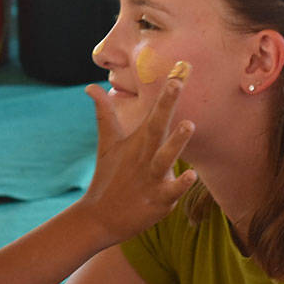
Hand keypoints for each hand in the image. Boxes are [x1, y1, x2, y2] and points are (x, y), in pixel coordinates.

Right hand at [79, 67, 196, 243]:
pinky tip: (192, 176)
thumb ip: (105, 113)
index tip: (181, 66)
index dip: (168, 90)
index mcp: (138, 140)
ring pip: (164, 158)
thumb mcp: (107, 143)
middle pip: (156, 127)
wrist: (99, 217)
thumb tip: (91, 87)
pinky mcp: (158, 201)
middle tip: (176, 83)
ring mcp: (151, 178)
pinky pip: (171, 191)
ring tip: (189, 125)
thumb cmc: (108, 176)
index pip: (155, 110)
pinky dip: (180, 185)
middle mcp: (145, 155)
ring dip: (175, 143)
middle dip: (166, 105)